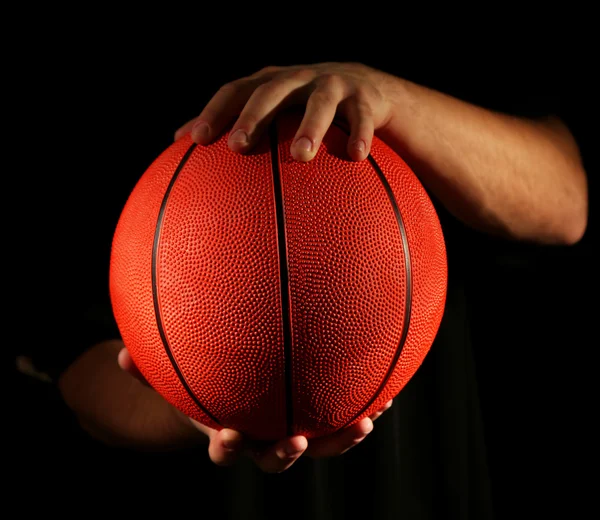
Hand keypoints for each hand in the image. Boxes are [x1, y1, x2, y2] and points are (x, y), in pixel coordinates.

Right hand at [118, 347, 392, 472]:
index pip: (225, 450)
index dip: (227, 448)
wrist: (235, 396)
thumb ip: (150, 369)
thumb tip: (120, 356)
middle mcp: (264, 437)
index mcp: (229, 431)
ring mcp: (293, 428)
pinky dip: (362, 406)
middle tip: (298, 443)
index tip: (229, 434)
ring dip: (342, 437)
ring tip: (367, 420)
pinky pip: (340, 416)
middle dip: (288, 454)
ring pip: (320, 443)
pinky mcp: (317, 415)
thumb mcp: (176, 377)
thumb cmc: (203, 384)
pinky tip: (385, 388)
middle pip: (277, 458)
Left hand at [174, 62, 398, 162]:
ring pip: (320, 102)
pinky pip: (362, 116)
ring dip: (310, 126)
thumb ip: (234, 125)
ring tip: (301, 156)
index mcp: (270, 84)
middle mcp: (297, 79)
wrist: (363, 89)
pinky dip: (360, 134)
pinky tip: (356, 157)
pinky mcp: (364, 97)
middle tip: (238, 146)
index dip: (215, 111)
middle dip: (254, 116)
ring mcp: (332, 84)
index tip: (196, 139)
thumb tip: (179, 141)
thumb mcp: (273, 112)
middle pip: (271, 91)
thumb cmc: (305, 108)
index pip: (235, 91)